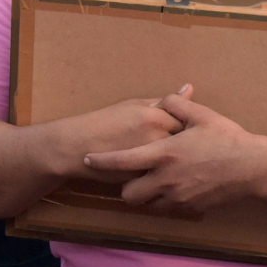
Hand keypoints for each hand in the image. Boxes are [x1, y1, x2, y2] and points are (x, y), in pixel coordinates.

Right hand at [64, 90, 188, 181]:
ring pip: (177, 162)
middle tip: (184, 147)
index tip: (187, 130)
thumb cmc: (105, 122)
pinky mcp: (143, 177)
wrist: (76, 146)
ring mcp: (150, 158)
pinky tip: (161, 172)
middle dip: (187, 145)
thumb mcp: (134, 105)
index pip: (188, 120)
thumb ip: (164, 102)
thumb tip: (189, 89)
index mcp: (156, 115)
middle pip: (187, 142)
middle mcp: (156, 136)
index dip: (189, 126)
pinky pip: (163, 176)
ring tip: (175, 160)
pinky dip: (165, 174)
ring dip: (179, 161)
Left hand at [83, 89, 266, 212]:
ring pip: (147, 205)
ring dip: (145, 195)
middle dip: (126, 186)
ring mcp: (178, 198)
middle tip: (134, 174)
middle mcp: (166, 179)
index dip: (101, 161)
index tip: (88, 158)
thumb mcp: (201, 115)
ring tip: (155, 180)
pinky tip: (175, 187)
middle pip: (128, 195)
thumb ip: (176, 104)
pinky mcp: (190, 208)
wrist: (253, 168)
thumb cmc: (227, 138)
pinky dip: (164, 201)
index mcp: (164, 153)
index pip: (122, 161)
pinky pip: (167, 209)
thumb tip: (163, 98)